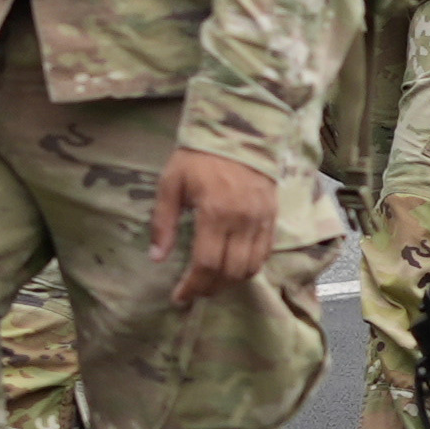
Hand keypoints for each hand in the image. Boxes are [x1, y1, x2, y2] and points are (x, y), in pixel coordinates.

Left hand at [153, 146, 277, 307]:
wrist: (239, 131)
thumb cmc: (199, 156)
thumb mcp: (171, 183)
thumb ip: (164, 222)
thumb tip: (157, 258)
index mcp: (215, 213)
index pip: (206, 264)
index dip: (192, 287)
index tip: (179, 298)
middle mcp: (242, 221)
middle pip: (229, 272)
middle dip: (209, 289)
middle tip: (193, 294)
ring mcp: (261, 221)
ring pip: (250, 268)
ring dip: (230, 283)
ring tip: (212, 284)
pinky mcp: (272, 218)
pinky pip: (264, 254)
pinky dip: (249, 268)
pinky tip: (233, 269)